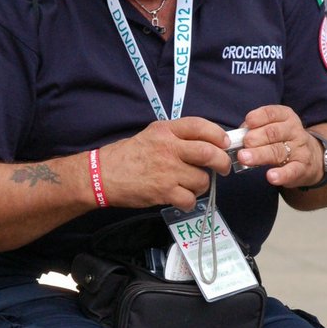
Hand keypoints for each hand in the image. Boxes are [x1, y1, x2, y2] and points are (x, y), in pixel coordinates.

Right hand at [99, 117, 230, 209]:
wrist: (102, 176)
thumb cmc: (126, 156)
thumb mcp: (151, 135)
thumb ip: (176, 136)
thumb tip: (206, 143)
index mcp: (166, 130)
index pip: (201, 126)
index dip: (218, 135)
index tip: (224, 144)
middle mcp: (169, 148)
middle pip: (209, 153)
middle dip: (223, 162)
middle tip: (223, 168)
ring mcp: (167, 171)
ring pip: (202, 179)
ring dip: (201, 185)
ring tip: (191, 185)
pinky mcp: (164, 192)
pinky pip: (190, 199)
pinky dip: (189, 201)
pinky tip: (180, 198)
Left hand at [233, 104, 324, 188]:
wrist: (311, 158)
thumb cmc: (284, 141)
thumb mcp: (273, 129)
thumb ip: (256, 130)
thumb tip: (238, 136)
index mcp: (285, 117)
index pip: (271, 113)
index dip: (258, 117)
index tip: (247, 123)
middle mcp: (294, 131)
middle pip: (272, 133)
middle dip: (255, 138)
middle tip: (242, 145)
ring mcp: (299, 149)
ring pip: (278, 151)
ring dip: (259, 155)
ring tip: (244, 158)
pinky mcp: (302, 167)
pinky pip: (292, 171)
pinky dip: (281, 174)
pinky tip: (271, 176)